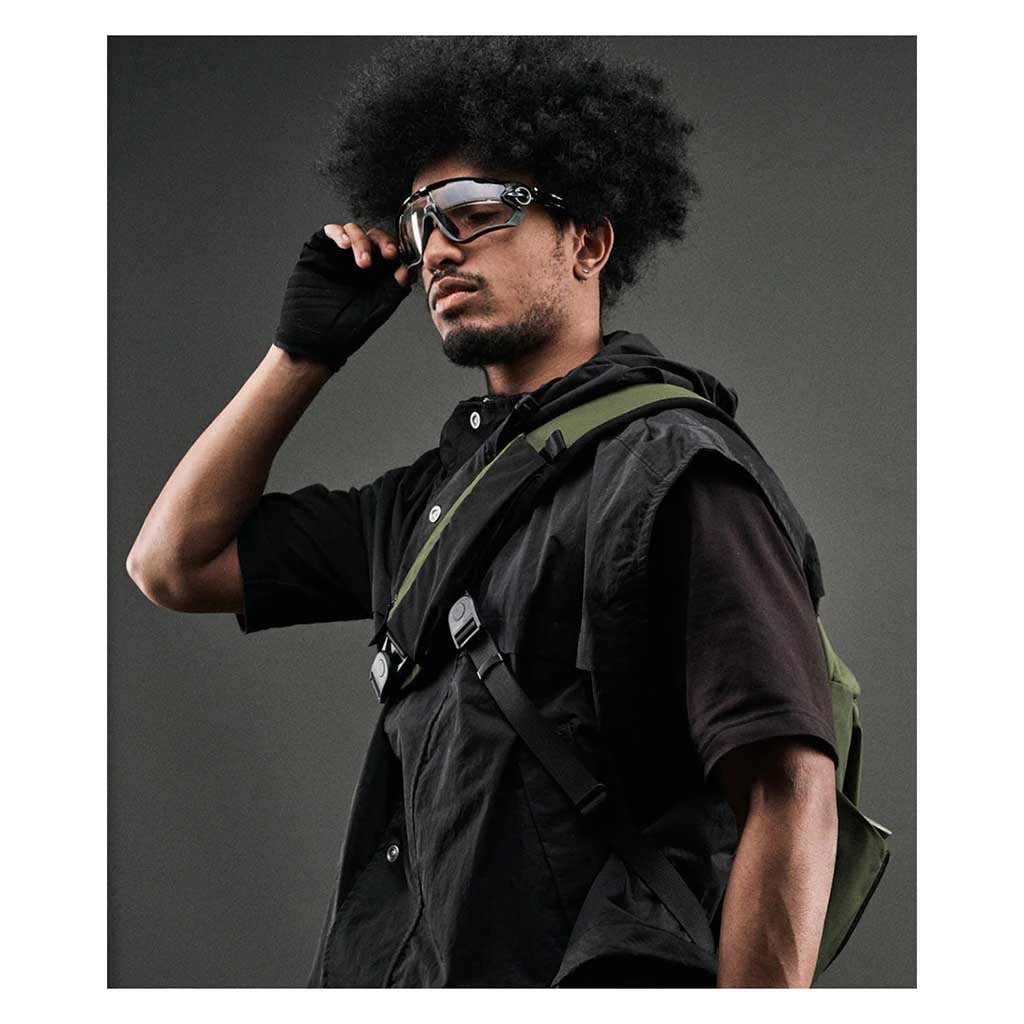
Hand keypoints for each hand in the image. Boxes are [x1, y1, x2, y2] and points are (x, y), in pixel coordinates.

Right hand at [274, 223, 414, 372]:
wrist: (315, 340)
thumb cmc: (346, 331)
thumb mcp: (378, 310)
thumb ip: (394, 290)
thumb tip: (408, 270)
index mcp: (376, 276)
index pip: (389, 252)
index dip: (396, 249)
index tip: (398, 256)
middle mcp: (357, 263)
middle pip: (374, 237)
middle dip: (382, 242)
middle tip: (387, 254)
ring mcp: (338, 257)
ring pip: (353, 231)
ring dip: (361, 240)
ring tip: (363, 260)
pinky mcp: (318, 253)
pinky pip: (329, 233)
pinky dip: (338, 233)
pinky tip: (344, 244)